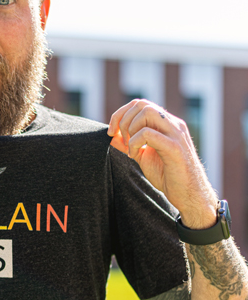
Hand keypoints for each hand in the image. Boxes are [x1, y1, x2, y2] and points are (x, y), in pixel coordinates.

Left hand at [107, 99, 216, 228]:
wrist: (188, 195)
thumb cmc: (167, 175)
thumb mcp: (143, 156)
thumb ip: (129, 144)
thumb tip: (112, 136)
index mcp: (166, 124)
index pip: (141, 104)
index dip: (121, 114)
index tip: (111, 131)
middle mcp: (173, 124)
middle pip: (142, 104)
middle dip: (123, 119)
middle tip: (121, 140)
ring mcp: (176, 134)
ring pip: (148, 112)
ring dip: (131, 128)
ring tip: (129, 146)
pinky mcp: (175, 148)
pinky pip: (149, 133)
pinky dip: (135, 142)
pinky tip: (134, 156)